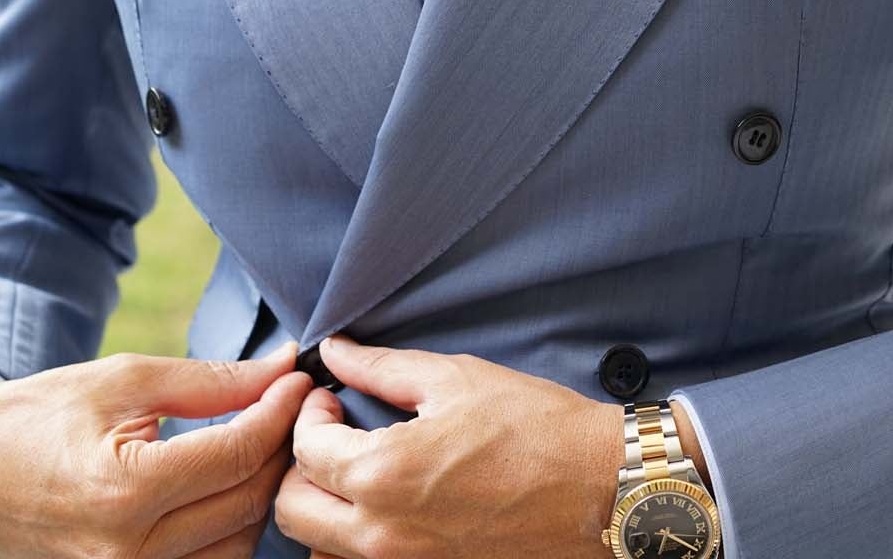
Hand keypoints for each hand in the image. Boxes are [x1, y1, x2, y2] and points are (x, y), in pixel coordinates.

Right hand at [0, 339, 313, 558]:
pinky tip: (232, 486)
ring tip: (262, 442)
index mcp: (124, 490)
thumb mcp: (124, 380)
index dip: (281, 410)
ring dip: (262, 491)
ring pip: (240, 542)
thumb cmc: (41, 414)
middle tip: (290, 405)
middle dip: (281, 447)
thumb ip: (212, 381)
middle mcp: (128, 552)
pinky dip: (232, 527)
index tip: (299, 378)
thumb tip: (281, 369)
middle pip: (248, 500)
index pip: (239, 453)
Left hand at [276, 333, 627, 558]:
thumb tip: (335, 353)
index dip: (311, 412)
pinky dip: (356, 538)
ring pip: (320, 548)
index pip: (305, 448)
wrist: (599, 486)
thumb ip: (381, 368)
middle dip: (299, 466)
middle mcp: (383, 532)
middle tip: (332, 434)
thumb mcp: (454, 379)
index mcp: (383, 473)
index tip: (333, 398)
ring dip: (322, 508)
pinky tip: (387, 503)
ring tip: (354, 471)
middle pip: (293, 510)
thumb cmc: (536, 428)